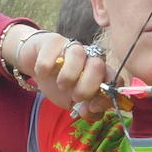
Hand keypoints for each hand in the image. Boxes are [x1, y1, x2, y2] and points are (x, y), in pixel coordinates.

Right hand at [3, 25, 121, 119]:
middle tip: (75, 97)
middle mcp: (89, 57)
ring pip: (78, 54)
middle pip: (98, 66)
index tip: (92, 106)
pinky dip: (45, 66)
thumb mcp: (75, 102)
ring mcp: (72, 46)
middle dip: (87, 87)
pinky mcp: (53, 41)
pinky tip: (43, 73)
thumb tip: (91, 110)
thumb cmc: (60, 84)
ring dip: (67, 76)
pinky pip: (53, 50)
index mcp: (100, 72)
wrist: (36, 63)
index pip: (115, 80)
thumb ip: (88, 109)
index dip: (107, 96)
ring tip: (61, 85)